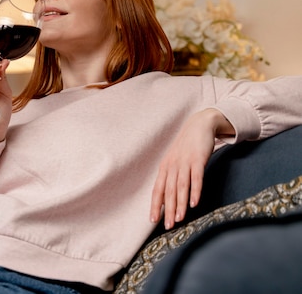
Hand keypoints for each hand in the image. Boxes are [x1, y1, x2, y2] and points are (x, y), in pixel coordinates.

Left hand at [150, 109, 234, 229]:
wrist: (199, 125)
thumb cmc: (186, 147)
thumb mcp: (175, 161)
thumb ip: (172, 177)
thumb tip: (169, 197)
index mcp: (165, 168)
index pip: (158, 190)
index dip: (155, 205)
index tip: (153, 220)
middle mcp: (172, 166)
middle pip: (169, 191)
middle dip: (168, 210)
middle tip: (168, 226)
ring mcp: (185, 162)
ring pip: (181, 187)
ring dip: (180, 204)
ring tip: (179, 219)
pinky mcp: (198, 159)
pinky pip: (196, 177)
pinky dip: (195, 191)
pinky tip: (194, 203)